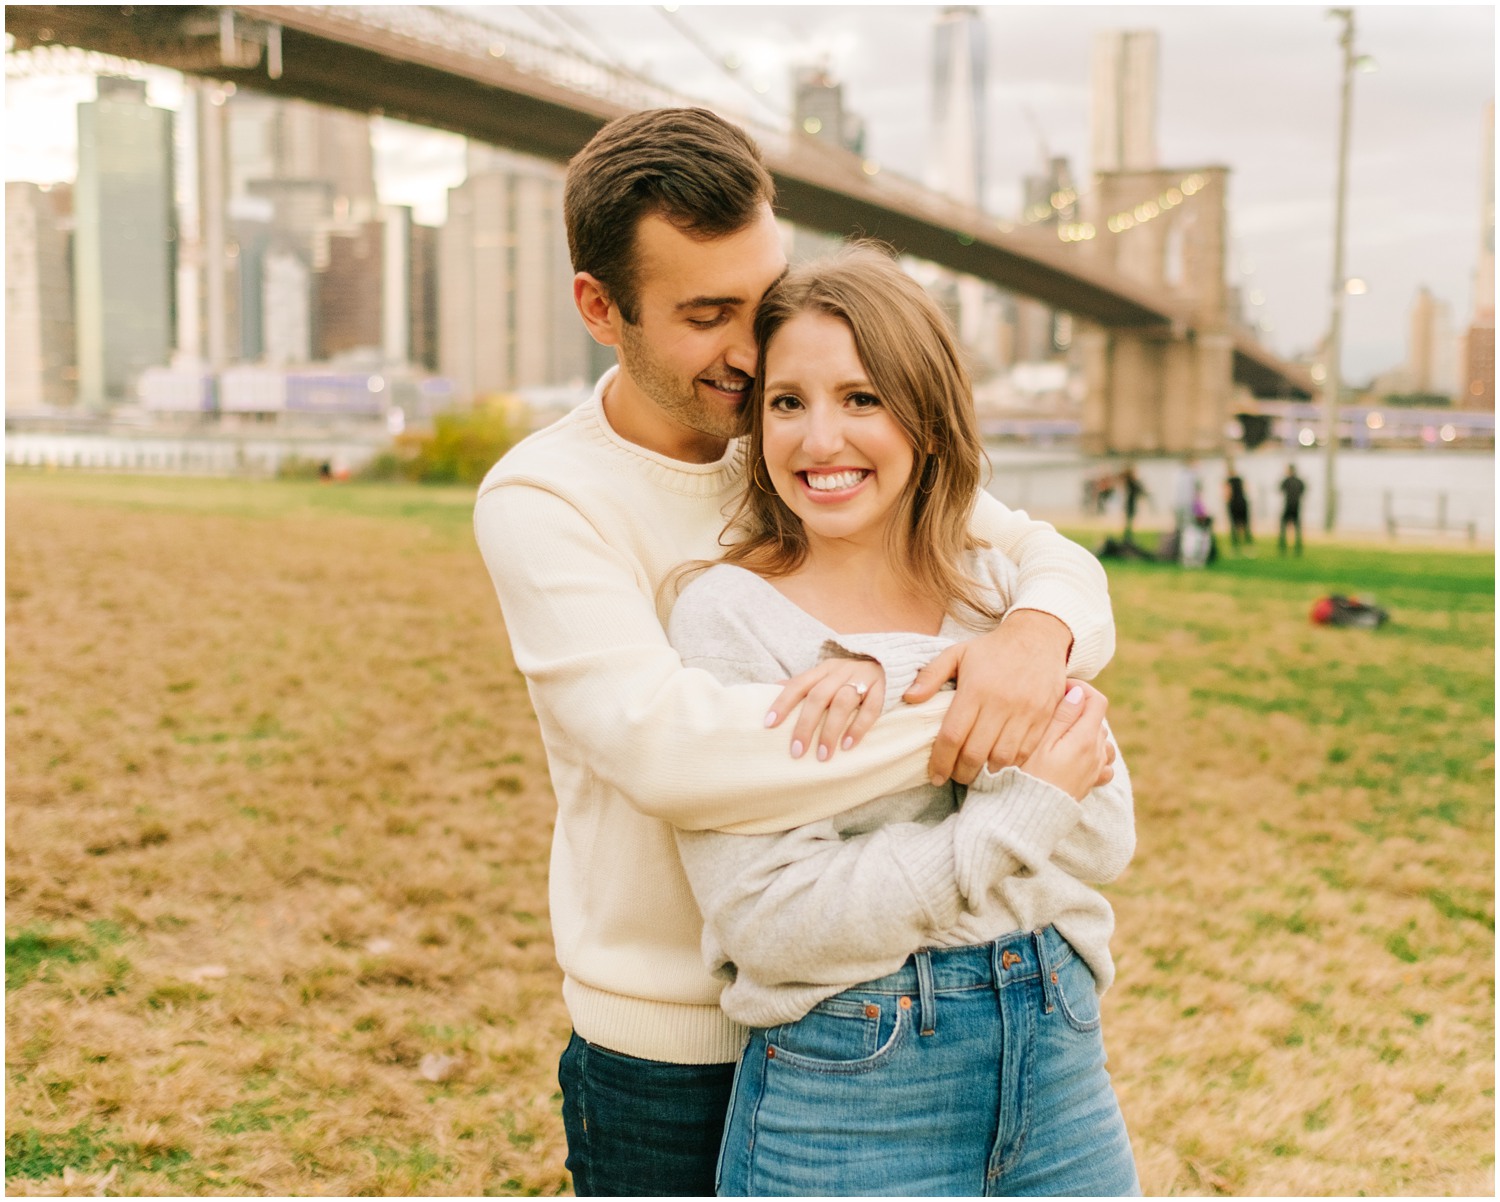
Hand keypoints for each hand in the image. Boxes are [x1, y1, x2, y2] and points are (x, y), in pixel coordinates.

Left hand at [765, 658, 885, 761]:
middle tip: (797, 751)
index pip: (798, 684)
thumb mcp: (825, 675)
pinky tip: (848, 745)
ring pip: (842, 703)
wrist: (888, 662)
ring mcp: (862, 679)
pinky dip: (858, 727)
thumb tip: (771, 688)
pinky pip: (871, 708)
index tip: (769, 724)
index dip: (783, 703)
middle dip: (805, 725)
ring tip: (822, 755)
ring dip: (830, 730)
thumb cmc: (849, 676)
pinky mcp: (882, 688)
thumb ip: (803, 683)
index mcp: (823, 670)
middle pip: (819, 697)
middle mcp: (840, 672)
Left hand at [904, 609, 1070, 784]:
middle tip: (953, 776)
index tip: (935, 776)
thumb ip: (931, 675)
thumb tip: (909, 698)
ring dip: (986, 772)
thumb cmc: (992, 649)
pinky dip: (1010, 764)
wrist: (1038, 637)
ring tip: (975, 771)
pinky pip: (1025, 752)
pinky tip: (998, 763)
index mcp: (975, 689)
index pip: (953, 735)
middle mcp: (1000, 703)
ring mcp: (1025, 712)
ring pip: (1001, 758)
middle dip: (961, 772)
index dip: (941, 761)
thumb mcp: (957, 653)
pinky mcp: (1043, 717)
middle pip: (976, 753)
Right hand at [1021, 682, 1114, 800]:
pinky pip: (1103, 762)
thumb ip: (1062, 716)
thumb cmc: (1029, 774)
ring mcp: (1096, 768)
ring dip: (1087, 730)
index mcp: (1086, 738)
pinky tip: (1078, 754)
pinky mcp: (1091, 782)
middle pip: (1097, 718)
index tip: (1061, 688)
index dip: (1081, 688)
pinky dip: (1095, 753)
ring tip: (1064, 731)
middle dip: (1079, 708)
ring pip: (1102, 739)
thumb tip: (1078, 694)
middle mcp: (1097, 752)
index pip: (1097, 701)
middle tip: (1053, 708)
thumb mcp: (1040, 741)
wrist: (1031, 813)